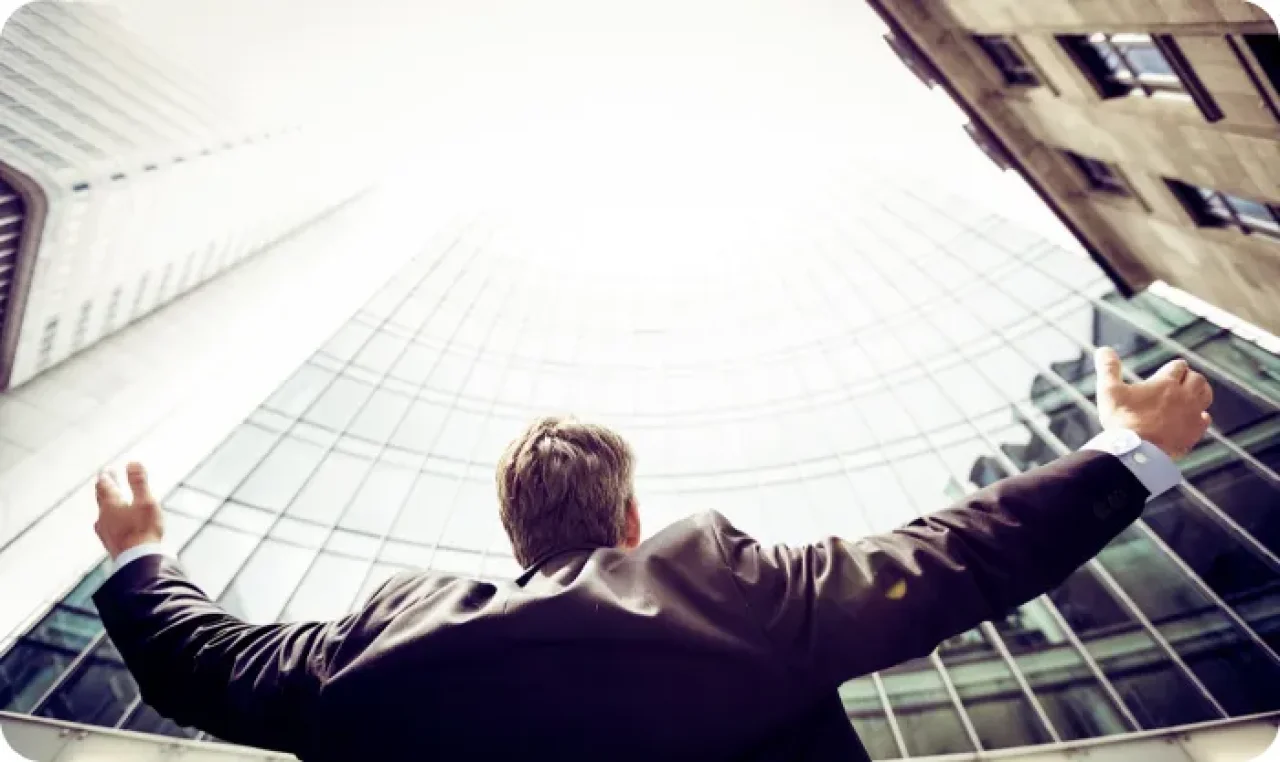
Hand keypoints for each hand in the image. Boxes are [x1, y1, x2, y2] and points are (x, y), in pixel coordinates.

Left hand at [95, 462, 163, 559]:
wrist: (138, 560)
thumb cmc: (143, 529)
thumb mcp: (145, 502)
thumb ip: (138, 483)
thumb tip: (132, 463)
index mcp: (111, 505)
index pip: (105, 486)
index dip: (106, 477)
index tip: (106, 470)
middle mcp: (103, 517)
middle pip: (101, 499)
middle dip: (105, 488)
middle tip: (106, 480)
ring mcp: (105, 532)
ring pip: (103, 514)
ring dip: (107, 504)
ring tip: (111, 502)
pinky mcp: (110, 543)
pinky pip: (107, 526)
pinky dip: (110, 519)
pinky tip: (114, 525)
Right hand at [1094, 347, 1212, 458]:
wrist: (1137, 451)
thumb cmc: (1122, 420)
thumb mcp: (1109, 391)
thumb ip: (1108, 368)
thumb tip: (1103, 349)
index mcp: (1165, 383)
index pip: (1178, 366)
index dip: (1174, 367)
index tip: (1169, 370)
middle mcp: (1183, 395)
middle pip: (1196, 378)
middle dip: (1189, 377)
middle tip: (1181, 381)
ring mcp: (1191, 414)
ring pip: (1205, 395)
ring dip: (1200, 392)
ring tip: (1192, 394)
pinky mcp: (1194, 431)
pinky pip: (1205, 419)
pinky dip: (1201, 416)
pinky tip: (1195, 417)